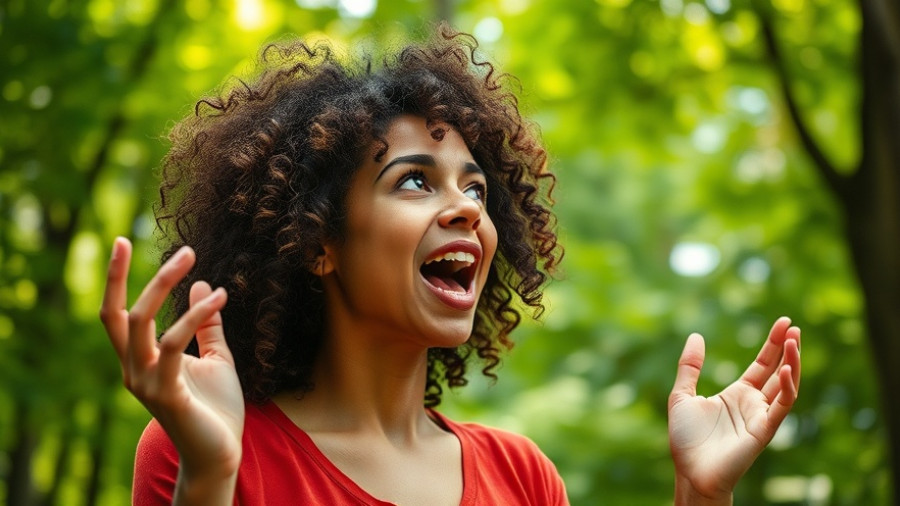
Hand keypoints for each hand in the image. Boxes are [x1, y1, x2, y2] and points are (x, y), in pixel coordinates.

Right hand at [100, 238, 244, 500]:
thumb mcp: (217, 357)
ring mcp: (146, 382)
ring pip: (140, 322)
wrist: (221, 452)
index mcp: (140, 360)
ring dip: (164, 285)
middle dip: (143, 276)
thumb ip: (207, 325)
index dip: (115, 278)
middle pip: (122, 314)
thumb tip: (204, 283)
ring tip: (193, 258)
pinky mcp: (166, 393)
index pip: (115, 314)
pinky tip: (222, 297)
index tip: (122, 241)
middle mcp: (134, 369)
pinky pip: (175, 343)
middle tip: (183, 248)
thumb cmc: (217, 408)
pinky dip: (196, 315)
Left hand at [668, 317, 800, 503]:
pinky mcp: (764, 430)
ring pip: (786, 386)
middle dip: (787, 348)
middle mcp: (753, 403)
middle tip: (793, 325)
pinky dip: (787, 388)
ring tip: (794, 340)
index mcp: (737, 394)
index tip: (783, 322)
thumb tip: (696, 335)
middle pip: (777, 370)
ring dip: (792, 363)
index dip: (773, 344)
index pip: (762, 364)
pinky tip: (788, 369)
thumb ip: (689, 367)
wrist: (690, 472)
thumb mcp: (681, 395)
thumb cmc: (686, 440)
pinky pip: (781, 407)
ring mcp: (761, 416)